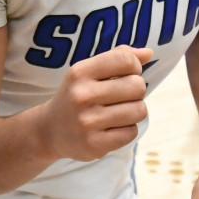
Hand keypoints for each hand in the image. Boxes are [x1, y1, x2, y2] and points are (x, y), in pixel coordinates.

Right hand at [39, 45, 153, 162]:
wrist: (49, 130)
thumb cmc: (77, 95)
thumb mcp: (88, 71)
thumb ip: (117, 57)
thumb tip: (149, 53)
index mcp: (80, 73)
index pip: (125, 60)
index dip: (135, 66)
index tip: (127, 73)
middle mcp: (82, 96)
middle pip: (137, 86)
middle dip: (136, 90)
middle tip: (121, 96)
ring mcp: (87, 122)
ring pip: (139, 110)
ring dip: (134, 111)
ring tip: (118, 112)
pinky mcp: (94, 145)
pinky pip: (131, 133)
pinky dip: (127, 130)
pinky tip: (111, 128)